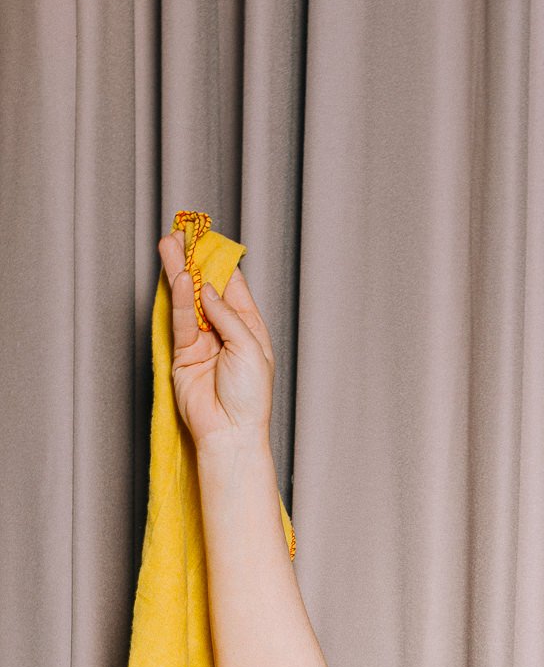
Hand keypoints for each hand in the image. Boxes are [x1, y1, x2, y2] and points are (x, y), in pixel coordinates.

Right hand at [157, 230, 274, 454]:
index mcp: (250, 329)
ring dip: (179, 272)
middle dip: (194, 262)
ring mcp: (203, 341)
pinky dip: (179, 299)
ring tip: (169, 245)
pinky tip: (179, 278)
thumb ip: (228, 316)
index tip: (207, 239)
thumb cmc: (250, 398)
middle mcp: (225, 331)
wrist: (230, 432)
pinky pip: (180, 320)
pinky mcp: (183, 353)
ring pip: (189, 300)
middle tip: (181, 234)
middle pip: (207, 289)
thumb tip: (207, 289)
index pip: (234, 288)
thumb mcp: (249, 349)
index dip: (220, 264)